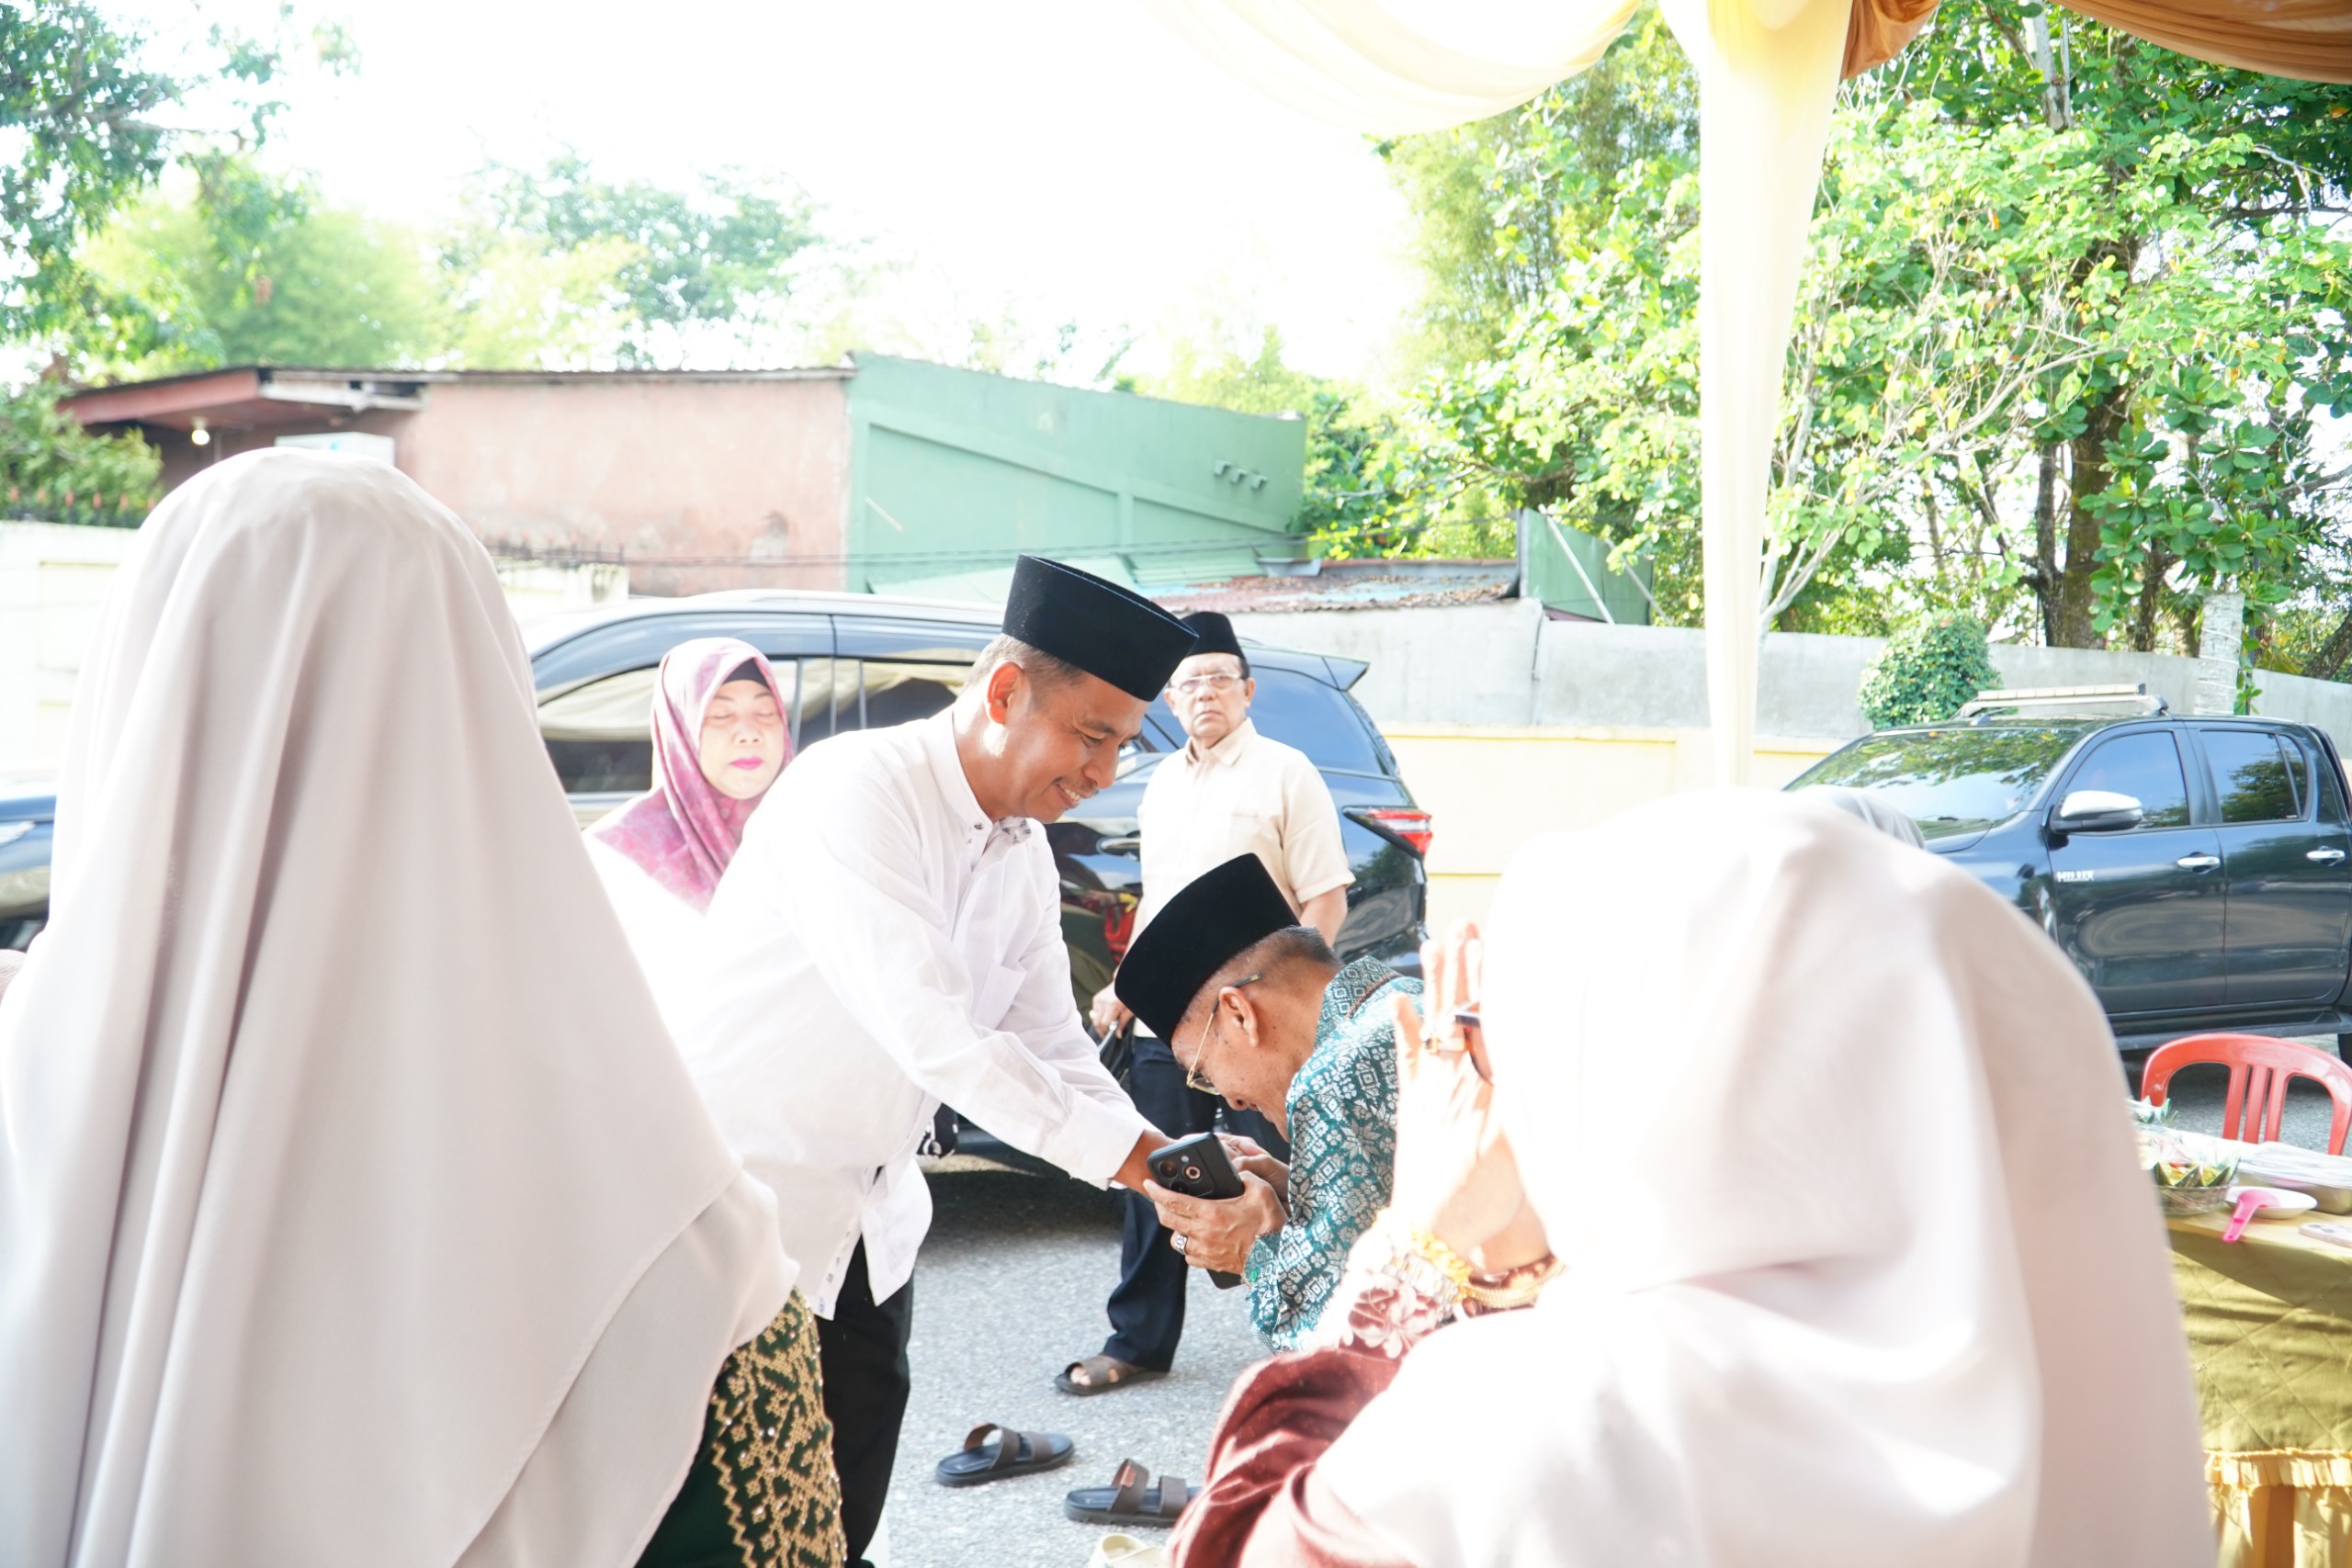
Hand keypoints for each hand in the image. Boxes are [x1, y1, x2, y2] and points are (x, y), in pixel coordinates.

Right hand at [1090, 984, 1132, 1037]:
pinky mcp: (1096, 998)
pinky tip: (1105, 1016)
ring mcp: (1098, 999)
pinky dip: (1098, 1016)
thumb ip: (1122, 1024)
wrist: (1124, 984)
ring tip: (1107, 1025)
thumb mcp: (1129, 1012)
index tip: (1109, 1036)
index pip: (1104, 1024)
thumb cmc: (1129, 997)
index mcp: (1113, 1005)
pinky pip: (1094, 1012)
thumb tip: (1118, 1035)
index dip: (1106, 1032)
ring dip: (1099, 1024)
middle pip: (1097, 1022)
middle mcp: (1103, 1002)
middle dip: (1101, 1031)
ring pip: (1094, 1018)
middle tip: (1106, 1035)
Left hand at [1144, 1173, 1284, 1274]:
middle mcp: (1203, 1234)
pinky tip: (1196, 1238)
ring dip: (1175, 1227)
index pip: (1173, 1201)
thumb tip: (1237, 1171)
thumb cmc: (1271, 1226)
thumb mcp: (1262, 1191)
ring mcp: (1206, 1251)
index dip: (1157, 1191)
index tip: (1149, 1184)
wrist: (1279, 1259)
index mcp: (1210, 1214)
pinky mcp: (1212, 1264)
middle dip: (1160, 1206)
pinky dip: (1188, 1246)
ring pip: (1177, 1239)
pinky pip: (1190, 1255)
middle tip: (1160, 1197)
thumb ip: (1246, 1176)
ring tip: (1181, 1218)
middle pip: (1168, 1219)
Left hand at [1387, 922, 1524, 1257]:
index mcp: (1485, 1089)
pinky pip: (1405, 1057)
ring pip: (1432, 1024)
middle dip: (1463, 966)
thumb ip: (1525, 1100)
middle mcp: (1455, 1080)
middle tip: (1464, 924)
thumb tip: (1532, 1054)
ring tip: (1433, 943)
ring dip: (1434, 982)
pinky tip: (1397, 998)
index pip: (1489, 1020)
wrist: (1429, 1232)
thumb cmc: (1482, 1199)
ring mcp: (1428, 1091)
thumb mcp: (1518, 1151)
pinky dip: (1402, 1027)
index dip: (1490, 980)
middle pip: (1460, 1011)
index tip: (1492, 942)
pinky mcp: (1410, 1107)